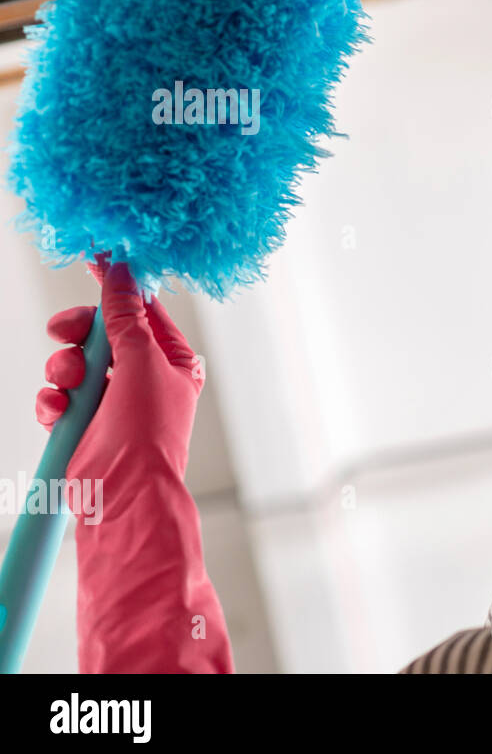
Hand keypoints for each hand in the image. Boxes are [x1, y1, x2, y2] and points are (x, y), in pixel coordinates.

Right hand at [36, 258, 231, 672]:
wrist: (124, 495)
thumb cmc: (147, 432)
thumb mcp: (140, 362)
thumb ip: (125, 318)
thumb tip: (121, 273)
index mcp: (174, 361)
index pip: (143, 310)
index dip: (117, 286)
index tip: (95, 258)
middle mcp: (147, 378)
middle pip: (103, 334)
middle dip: (80, 334)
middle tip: (64, 332)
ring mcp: (115, 403)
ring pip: (76, 364)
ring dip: (65, 370)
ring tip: (67, 386)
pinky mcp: (87, 425)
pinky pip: (60, 397)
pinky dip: (55, 401)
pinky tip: (58, 412)